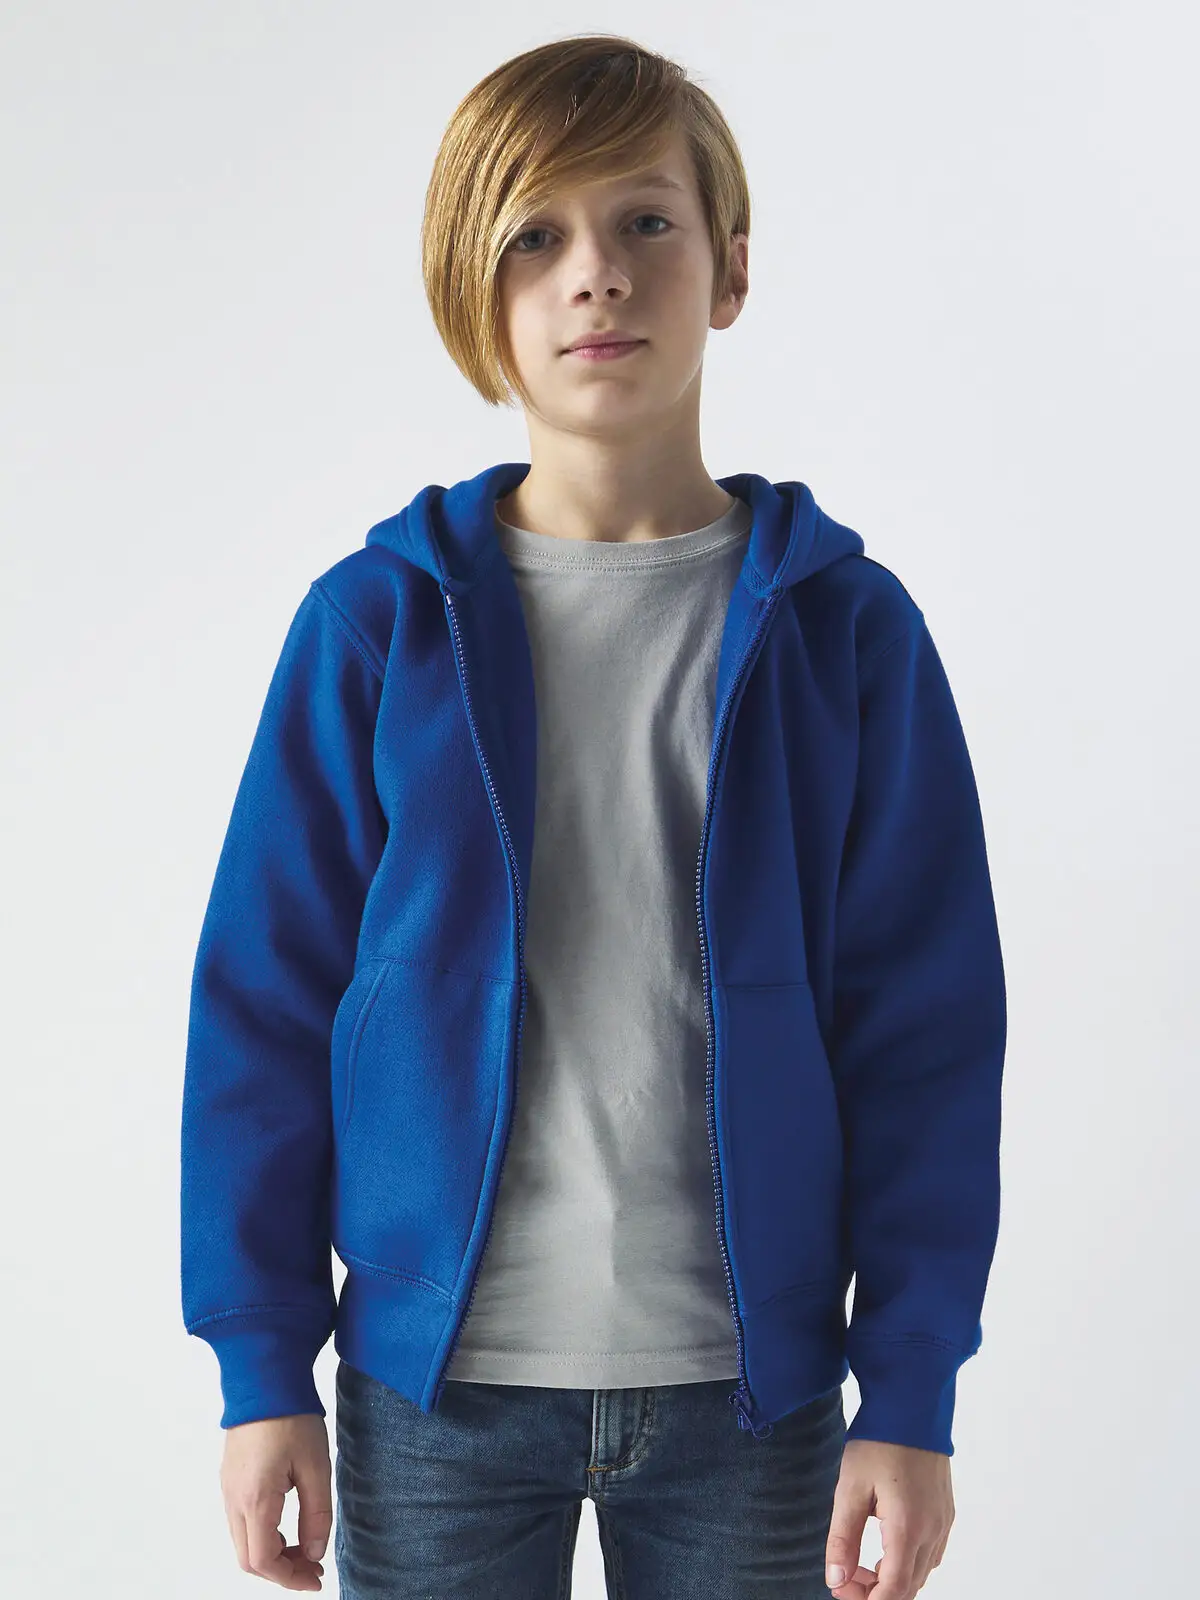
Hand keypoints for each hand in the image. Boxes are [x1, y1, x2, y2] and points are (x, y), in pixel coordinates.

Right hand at [219, 1413, 331, 1589]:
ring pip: (243, 1542)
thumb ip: (316, 1514)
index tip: (316, 1578)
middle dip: (281, 1571)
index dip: (290, 1578)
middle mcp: (234, 1499)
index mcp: (255, 1499)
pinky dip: (262, 1535)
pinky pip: (240, 1522)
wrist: (264, 1379)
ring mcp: (228, 1489)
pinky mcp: (230, 1478)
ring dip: (271, 1553)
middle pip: (249, 1559)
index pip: (264, 1561)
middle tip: (313, 1567)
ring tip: (304, 1547)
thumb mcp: (315, 1466)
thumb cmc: (291, 1417)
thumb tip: (313, 1553)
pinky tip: (287, 1525)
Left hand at [824, 1439, 953, 1598]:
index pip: (893, 1592)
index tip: (841, 1590)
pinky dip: (907, 1564)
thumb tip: (835, 1580)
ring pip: (920, 1574)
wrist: (912, 1403)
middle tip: (845, 1577)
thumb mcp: (850, 1488)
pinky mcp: (945, 1512)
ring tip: (860, 1563)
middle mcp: (932, 1531)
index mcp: (908, 1528)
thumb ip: (842, 1538)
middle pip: (908, 1588)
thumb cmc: (879, 1440)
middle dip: (875, 1593)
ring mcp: (943, 1522)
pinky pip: (930, 1555)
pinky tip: (885, 1548)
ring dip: (892, 1580)